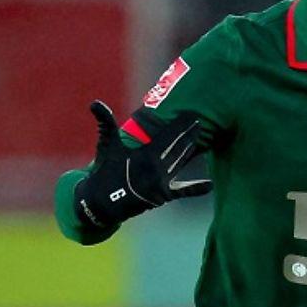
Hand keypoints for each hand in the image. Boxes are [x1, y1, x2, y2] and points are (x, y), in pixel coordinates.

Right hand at [74, 100, 211, 226]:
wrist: (101, 203)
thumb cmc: (105, 171)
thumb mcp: (106, 147)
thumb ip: (105, 123)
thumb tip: (95, 102)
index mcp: (144, 156)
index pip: (168, 137)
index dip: (181, 126)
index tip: (192, 115)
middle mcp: (156, 169)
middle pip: (178, 148)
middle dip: (190, 135)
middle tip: (201, 121)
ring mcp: (161, 183)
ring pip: (180, 163)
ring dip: (191, 150)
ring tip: (203, 136)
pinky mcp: (163, 196)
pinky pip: (183, 191)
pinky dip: (197, 188)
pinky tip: (210, 185)